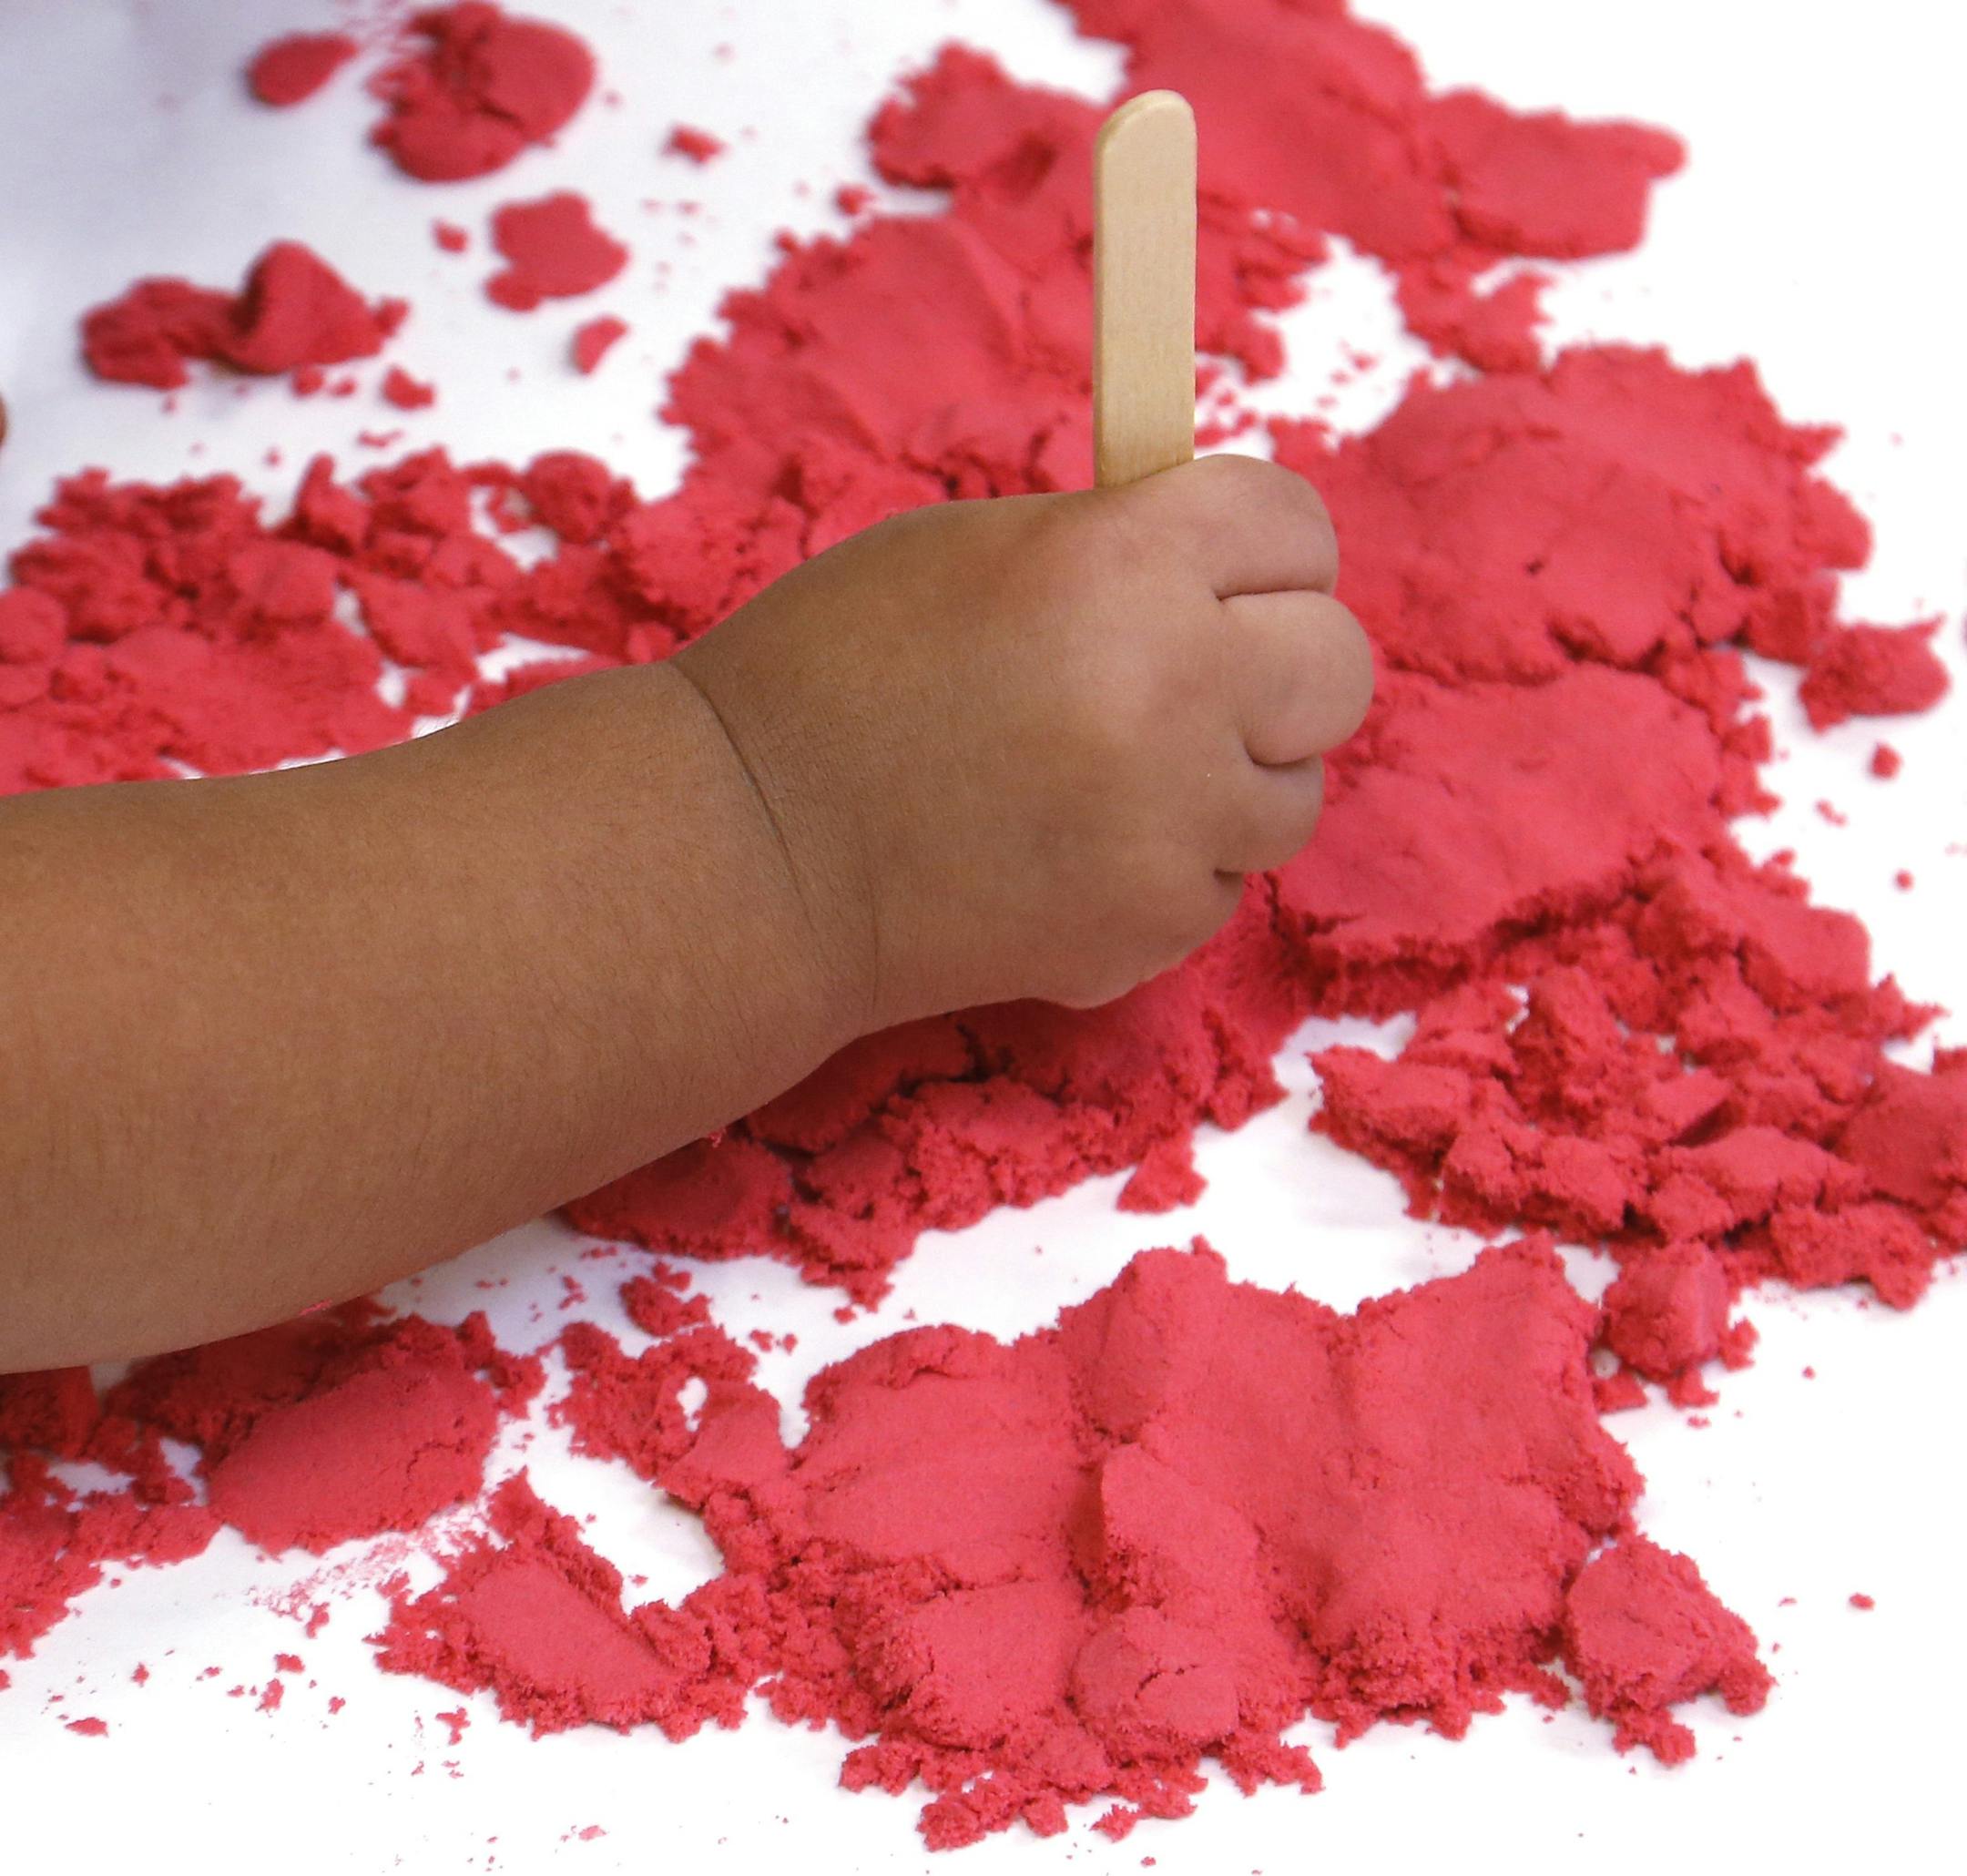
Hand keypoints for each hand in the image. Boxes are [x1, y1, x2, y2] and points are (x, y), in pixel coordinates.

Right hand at [673, 454, 1372, 1023]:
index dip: (1263, 550)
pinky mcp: (1150, 930)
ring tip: (1110, 781)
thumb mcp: (976, 552)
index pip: (1298, 527)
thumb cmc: (833, 677)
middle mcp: (1173, 687)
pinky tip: (1068, 857)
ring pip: (1292, 795)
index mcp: (1123, 561)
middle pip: (1337, 667)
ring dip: (1227, 782)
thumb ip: (1118, 550)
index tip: (1228, 574)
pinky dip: (1168, 873)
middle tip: (1193, 681)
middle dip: (1277, 666)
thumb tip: (1223, 576)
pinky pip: (1221, 888)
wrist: (750, 855)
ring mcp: (1170, 823)